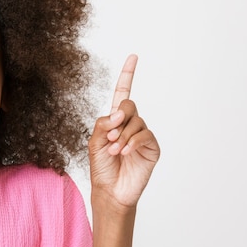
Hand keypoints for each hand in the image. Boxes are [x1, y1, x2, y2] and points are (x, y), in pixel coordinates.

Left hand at [88, 55, 159, 207]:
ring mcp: (142, 135)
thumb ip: (103, 124)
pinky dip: (133, 142)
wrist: (110, 190)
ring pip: (136, 121)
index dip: (127, 75)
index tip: (133, 56)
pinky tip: (124, 152)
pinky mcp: (152, 147)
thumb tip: (118, 113)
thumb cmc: (101, 166)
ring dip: (122, 135)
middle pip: (129, 105)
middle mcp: (130, 124)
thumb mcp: (94, 142)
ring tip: (114, 150)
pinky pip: (145, 135)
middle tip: (110, 135)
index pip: (122, 93)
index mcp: (115, 120)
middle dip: (119, 117)